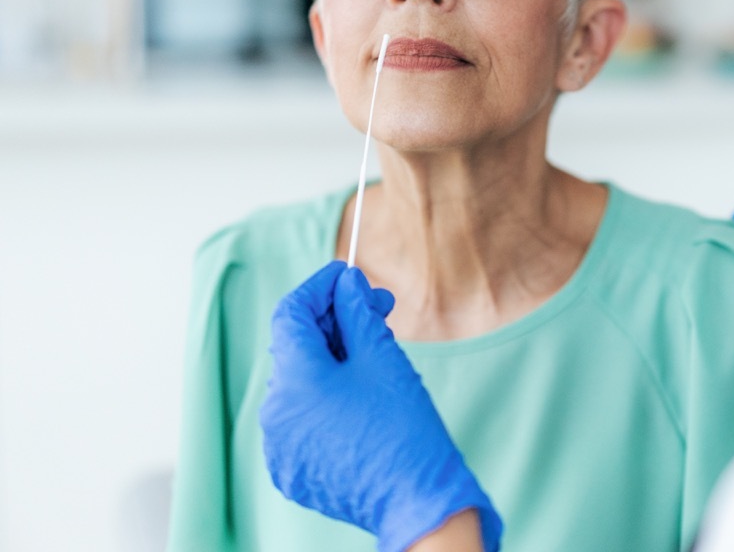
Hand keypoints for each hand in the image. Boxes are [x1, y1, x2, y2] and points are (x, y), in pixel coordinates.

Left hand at [260, 261, 502, 551]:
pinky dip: (327, 395)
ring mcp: (280, 445)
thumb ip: (357, 314)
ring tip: (374, 350)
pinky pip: (303, 416)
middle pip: (296, 347)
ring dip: (332, 358)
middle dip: (334, 321)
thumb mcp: (383, 358)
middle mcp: (276, 413)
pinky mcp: (293, 468)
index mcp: (295, 381)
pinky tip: (362, 390)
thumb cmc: (404, 429)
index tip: (347, 275)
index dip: (320, 287)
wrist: (416, 500)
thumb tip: (346, 284)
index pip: (290, 313)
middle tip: (376, 308)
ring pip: (300, 382)